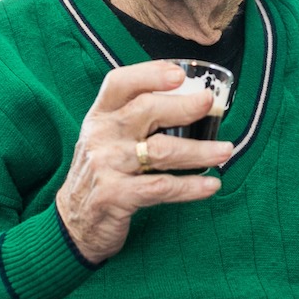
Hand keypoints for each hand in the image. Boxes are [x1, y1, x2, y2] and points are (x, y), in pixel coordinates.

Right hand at [55, 61, 232, 263]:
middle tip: (210, 104)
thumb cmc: (102, 174)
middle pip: (145, 110)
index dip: (149, 74)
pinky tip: (211, 185)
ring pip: (161, 151)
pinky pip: (161, 187)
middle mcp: (101, 136)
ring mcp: (106, 165)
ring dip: (199, 151)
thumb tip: (191, 100)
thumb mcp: (107, 139)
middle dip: (182, 106)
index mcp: (100, 116)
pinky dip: (190, 187)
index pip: (119, 83)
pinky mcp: (115, 196)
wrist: (73, 224)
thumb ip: (134, 119)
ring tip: (225, 150)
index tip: (180, 74)